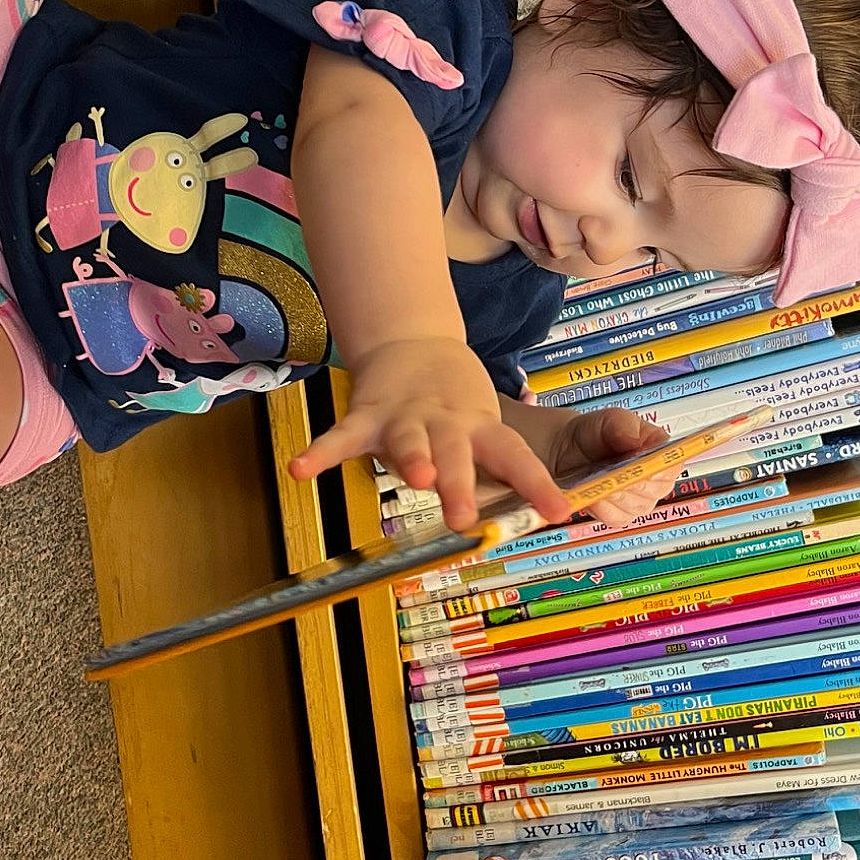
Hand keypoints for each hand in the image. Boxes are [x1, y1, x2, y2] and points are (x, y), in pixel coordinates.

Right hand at [290, 337, 569, 532]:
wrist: (412, 343)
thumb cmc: (454, 405)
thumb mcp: (481, 429)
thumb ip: (494, 470)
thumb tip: (539, 516)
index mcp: (480, 431)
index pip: (516, 458)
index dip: (538, 484)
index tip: (561, 512)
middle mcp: (446, 425)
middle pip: (456, 455)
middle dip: (459, 485)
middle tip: (465, 517)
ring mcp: (405, 419)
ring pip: (410, 441)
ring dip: (412, 459)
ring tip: (415, 478)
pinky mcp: (367, 414)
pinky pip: (341, 436)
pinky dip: (320, 453)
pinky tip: (299, 470)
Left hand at [535, 406, 673, 524]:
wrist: (568, 449)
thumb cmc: (596, 434)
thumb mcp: (609, 419)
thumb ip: (623, 425)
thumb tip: (634, 441)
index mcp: (660, 453)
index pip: (671, 464)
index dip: (659, 467)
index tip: (642, 465)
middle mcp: (655, 480)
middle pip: (654, 489)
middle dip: (634, 482)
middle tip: (616, 474)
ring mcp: (639, 500)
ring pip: (635, 505)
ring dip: (616, 495)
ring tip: (600, 483)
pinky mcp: (619, 515)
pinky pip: (617, 518)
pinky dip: (604, 509)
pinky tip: (594, 497)